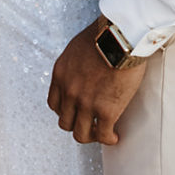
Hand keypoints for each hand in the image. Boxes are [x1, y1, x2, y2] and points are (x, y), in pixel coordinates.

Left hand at [47, 19, 146, 145]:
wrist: (120, 37)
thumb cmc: (104, 35)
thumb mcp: (77, 48)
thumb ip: (73, 65)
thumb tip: (80, 72)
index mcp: (60, 74)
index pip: (54, 104)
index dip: (65, 111)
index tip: (76, 111)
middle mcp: (69, 91)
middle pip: (65, 122)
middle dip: (77, 124)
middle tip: (90, 123)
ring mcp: (86, 103)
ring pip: (81, 134)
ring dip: (91, 136)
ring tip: (102, 133)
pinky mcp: (106, 111)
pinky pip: (102, 135)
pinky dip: (108, 139)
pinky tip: (114, 136)